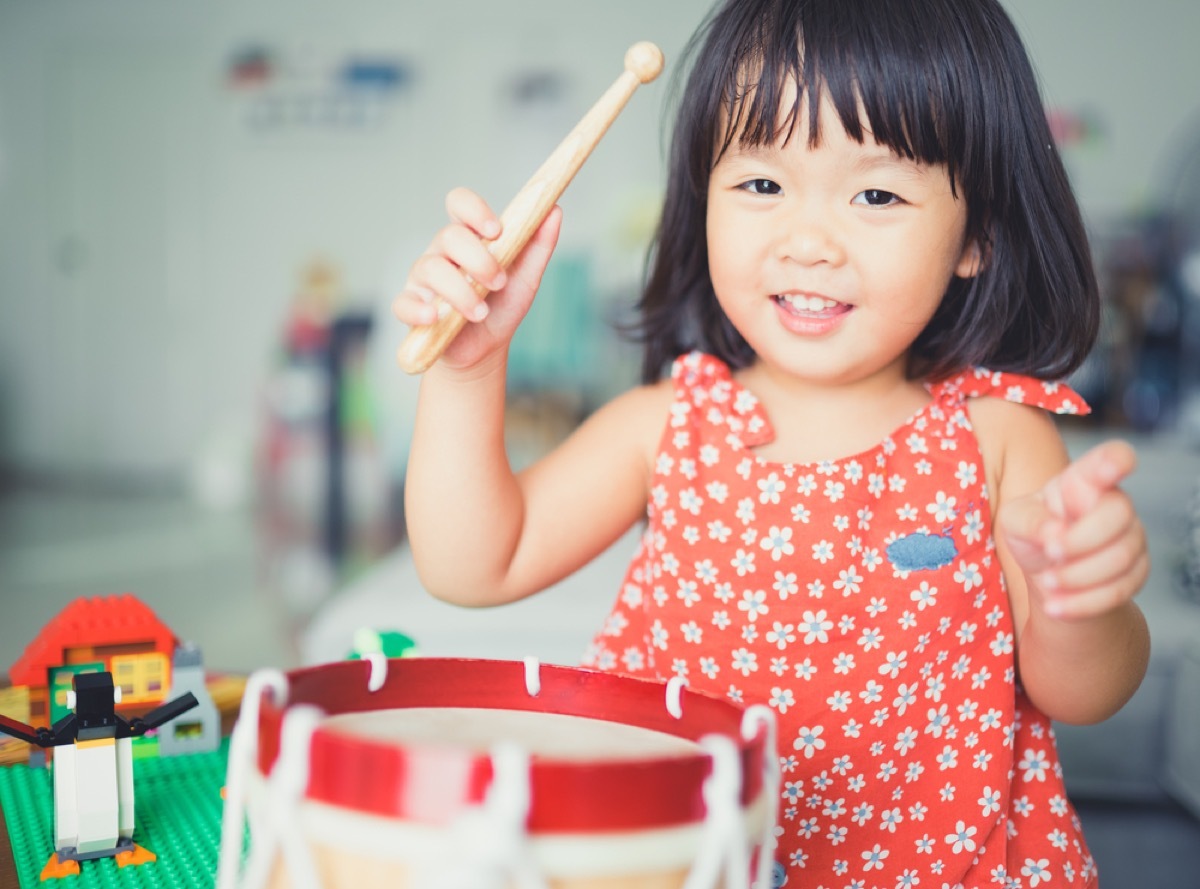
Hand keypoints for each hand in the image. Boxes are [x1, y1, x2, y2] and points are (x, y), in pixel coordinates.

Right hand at [392, 187, 562, 368]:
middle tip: (498, 282)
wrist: (486, 348)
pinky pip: (403, 303)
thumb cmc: (502, 306)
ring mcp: (423, 279)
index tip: (496, 230)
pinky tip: (435, 318)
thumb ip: (537, 245)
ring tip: (481, 313)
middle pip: (449, 236)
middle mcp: (442, 253)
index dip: (475, 210)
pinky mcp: (411, 307)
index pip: (460, 204)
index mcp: (468, 237)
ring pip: (431, 269)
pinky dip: (418, 310)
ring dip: (460, 291)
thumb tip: (554, 211)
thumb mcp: (526, 277)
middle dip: (478, 259)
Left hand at [1000, 439, 1147, 620]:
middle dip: (1082, 539)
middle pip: (1120, 513)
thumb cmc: (1034, 533)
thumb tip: (1054, 532)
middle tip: (1050, 551)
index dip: (1117, 460)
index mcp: (1084, 481)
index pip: (1111, 459)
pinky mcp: (1136, 573)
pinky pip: (1119, 590)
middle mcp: (1115, 505)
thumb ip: (1029, 520)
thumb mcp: (1015, 521)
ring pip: (1121, 557)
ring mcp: (1132, 538)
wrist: (1050, 576)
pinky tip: (1056, 606)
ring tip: (1047, 583)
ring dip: (1079, 575)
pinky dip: (1083, 602)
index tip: (1115, 465)